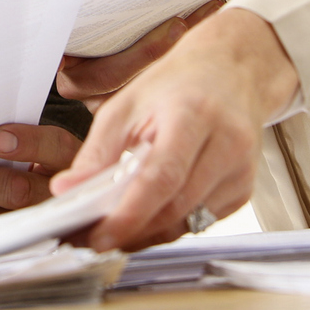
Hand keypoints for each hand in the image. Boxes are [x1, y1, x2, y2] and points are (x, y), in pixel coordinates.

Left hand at [0, 123, 80, 232]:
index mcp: (67, 160)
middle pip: (13, 191)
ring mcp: (33, 225)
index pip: (53, 148)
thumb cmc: (42, 162)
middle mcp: (55, 195)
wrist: (70, 205)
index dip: (27, 144)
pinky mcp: (12, 243)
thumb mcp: (45, 144)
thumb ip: (16, 131)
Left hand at [49, 7, 297, 252]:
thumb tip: (67, 192)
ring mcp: (239, 171)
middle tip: (92, 238)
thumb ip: (97, 153)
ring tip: (113, 226)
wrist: (229, 71)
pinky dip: (168, 224)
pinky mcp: (242, 191)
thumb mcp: (127, 106)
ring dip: (147, 233)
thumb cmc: (177, 85)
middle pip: (174, 208)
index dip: (129, 214)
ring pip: (186, 223)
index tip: (98, 235)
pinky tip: (149, 213)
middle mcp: (226, 144)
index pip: (162, 178)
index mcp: (193, 115)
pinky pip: (199, 222)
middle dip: (130, 230)